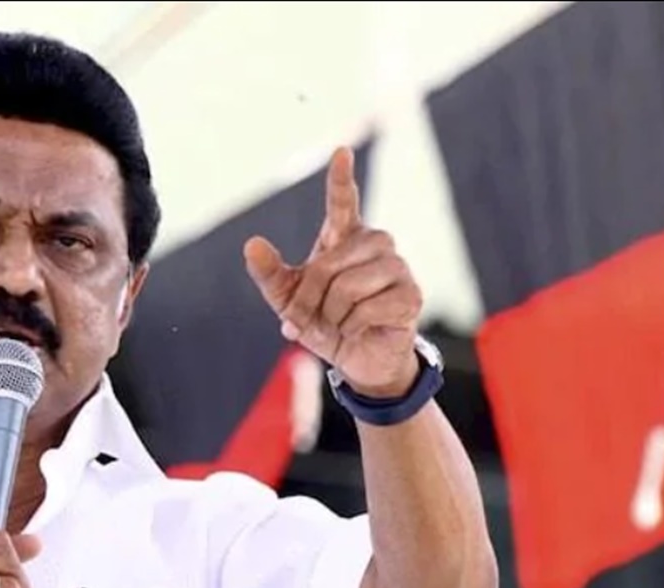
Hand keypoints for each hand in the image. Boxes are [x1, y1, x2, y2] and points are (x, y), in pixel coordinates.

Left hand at [243, 147, 422, 397]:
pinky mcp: (411, 294)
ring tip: (337, 324)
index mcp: (344, 239)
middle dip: (310, 297)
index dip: (340, 179)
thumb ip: (269, 274)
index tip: (340, 152)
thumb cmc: (324, 320)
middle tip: (305, 319)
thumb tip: (252, 244)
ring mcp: (397, 268)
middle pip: (329, 263)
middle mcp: (374, 245)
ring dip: (332, 314)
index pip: (343, 202)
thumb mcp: (287, 300)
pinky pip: (371, 307)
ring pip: (350, 286)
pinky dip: (354, 325)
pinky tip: (359, 329)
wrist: (357, 359)